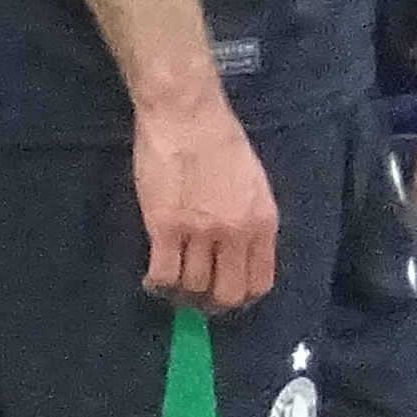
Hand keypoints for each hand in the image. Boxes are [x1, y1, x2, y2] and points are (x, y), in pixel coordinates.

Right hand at [131, 90, 280, 313]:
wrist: (187, 113)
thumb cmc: (220, 139)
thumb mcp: (254, 183)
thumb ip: (250, 220)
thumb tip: (239, 253)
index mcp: (263, 221)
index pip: (260, 281)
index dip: (242, 296)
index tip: (226, 294)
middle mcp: (236, 233)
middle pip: (228, 293)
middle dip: (212, 303)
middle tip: (197, 297)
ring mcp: (200, 232)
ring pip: (193, 287)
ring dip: (182, 292)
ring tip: (172, 285)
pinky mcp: (165, 227)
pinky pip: (163, 274)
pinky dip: (157, 284)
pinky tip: (153, 279)